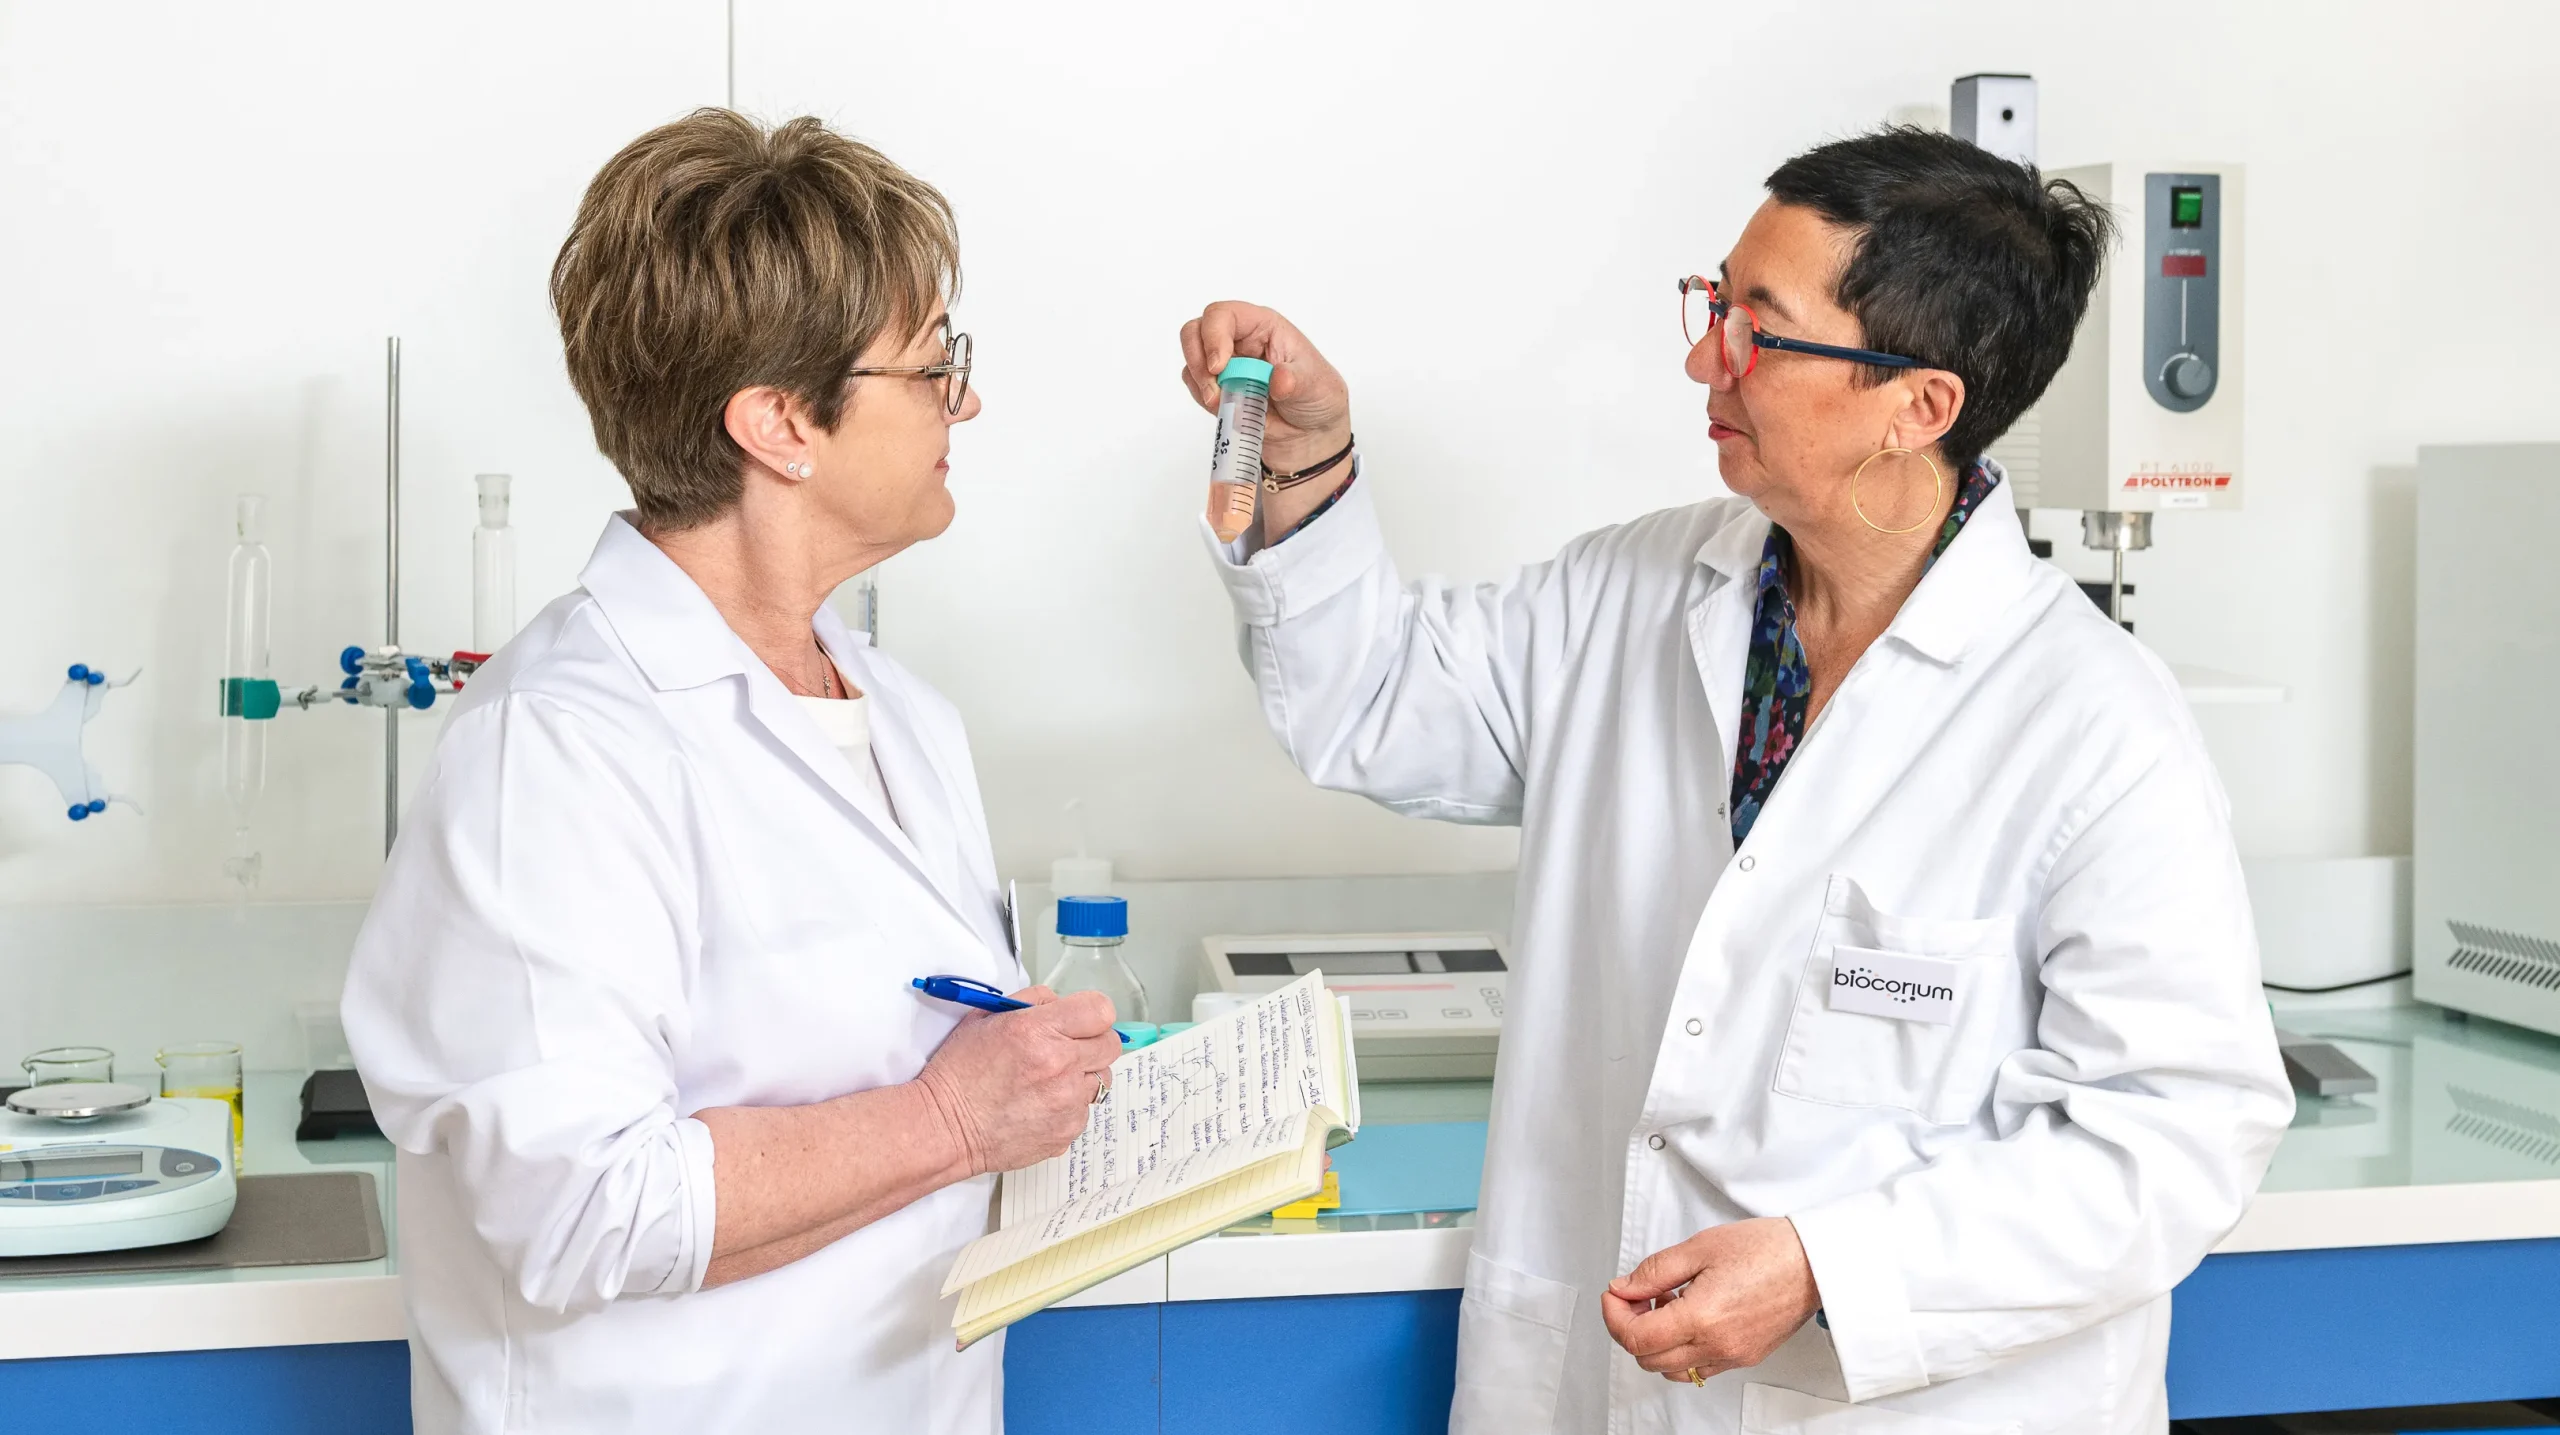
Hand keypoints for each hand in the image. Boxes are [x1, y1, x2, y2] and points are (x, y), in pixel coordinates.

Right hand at [914, 986, 1119, 1176]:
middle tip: (1066, 1049)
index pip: (1101, 1010)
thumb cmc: (959, 1073)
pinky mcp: (1067, 1131)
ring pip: (1101, 1080)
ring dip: (1082, 1076)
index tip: (1081, 1020)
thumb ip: (1031, 1002)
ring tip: (1048, 1081)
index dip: (1092, 1013)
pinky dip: (1069, 1106)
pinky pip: (1084, 1110)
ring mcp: (1067, 1102)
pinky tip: (1039, 1105)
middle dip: (1092, 1042)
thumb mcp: (986, 1018)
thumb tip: (1061, 1004)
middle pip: (1110, 1045)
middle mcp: (1060, 1066)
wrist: (945, 1127)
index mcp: (1039, 1031)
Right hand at [1178, 301, 1351, 470]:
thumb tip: (1279, 379)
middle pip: (1196, 330)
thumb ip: (1297, 381)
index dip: (1214, 335)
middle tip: (1212, 388)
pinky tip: (1225, 407)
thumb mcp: (1316, 386)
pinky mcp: (1217, 386)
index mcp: (1263, 326)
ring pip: (1192, 358)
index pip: (1224, 314)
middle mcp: (1239, 339)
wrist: (1309, 434)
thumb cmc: (1316, 397)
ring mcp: (1226, 362)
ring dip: (1200, 382)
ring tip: (1222, 402)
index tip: (1219, 367)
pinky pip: (1194, 385)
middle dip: (1198, 358)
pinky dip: (1202, 397)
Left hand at [1600, 1218, 1822, 1383]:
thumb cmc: (1768, 1249)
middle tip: (1636, 1296)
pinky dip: (1682, 1350)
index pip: (1635, 1337)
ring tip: (1666, 1304)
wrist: (1815, 1262)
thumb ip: (1654, 1272)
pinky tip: (1689, 1317)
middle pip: (1648, 1358)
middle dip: (1631, 1327)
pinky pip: (1699, 1368)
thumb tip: (1623, 1288)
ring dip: (1656, 1342)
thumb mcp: (1699, 1247)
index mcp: (1701, 1317)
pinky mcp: (1746, 1357)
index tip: (1615, 1294)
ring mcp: (1732, 1356)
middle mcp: (1717, 1345)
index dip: (1613, 1315)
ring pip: (1672, 1369)